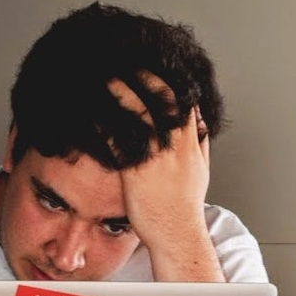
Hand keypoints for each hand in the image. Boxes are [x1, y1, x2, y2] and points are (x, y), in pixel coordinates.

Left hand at [107, 74, 219, 278]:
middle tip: (127, 61)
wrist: (177, 234)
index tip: (154, 66)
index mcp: (190, 143)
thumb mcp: (201, 171)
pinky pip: (121, 139)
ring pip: (140, 113)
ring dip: (122, 91)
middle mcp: (175, 146)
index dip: (168, 80)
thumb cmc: (185, 207)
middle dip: (145, 76)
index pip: (182, 100)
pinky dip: (107, 123)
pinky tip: (94, 111)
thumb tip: (201, 124)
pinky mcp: (136, 172)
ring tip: (106, 76)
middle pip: (162, 99)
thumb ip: (200, 144)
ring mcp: (156, 158)